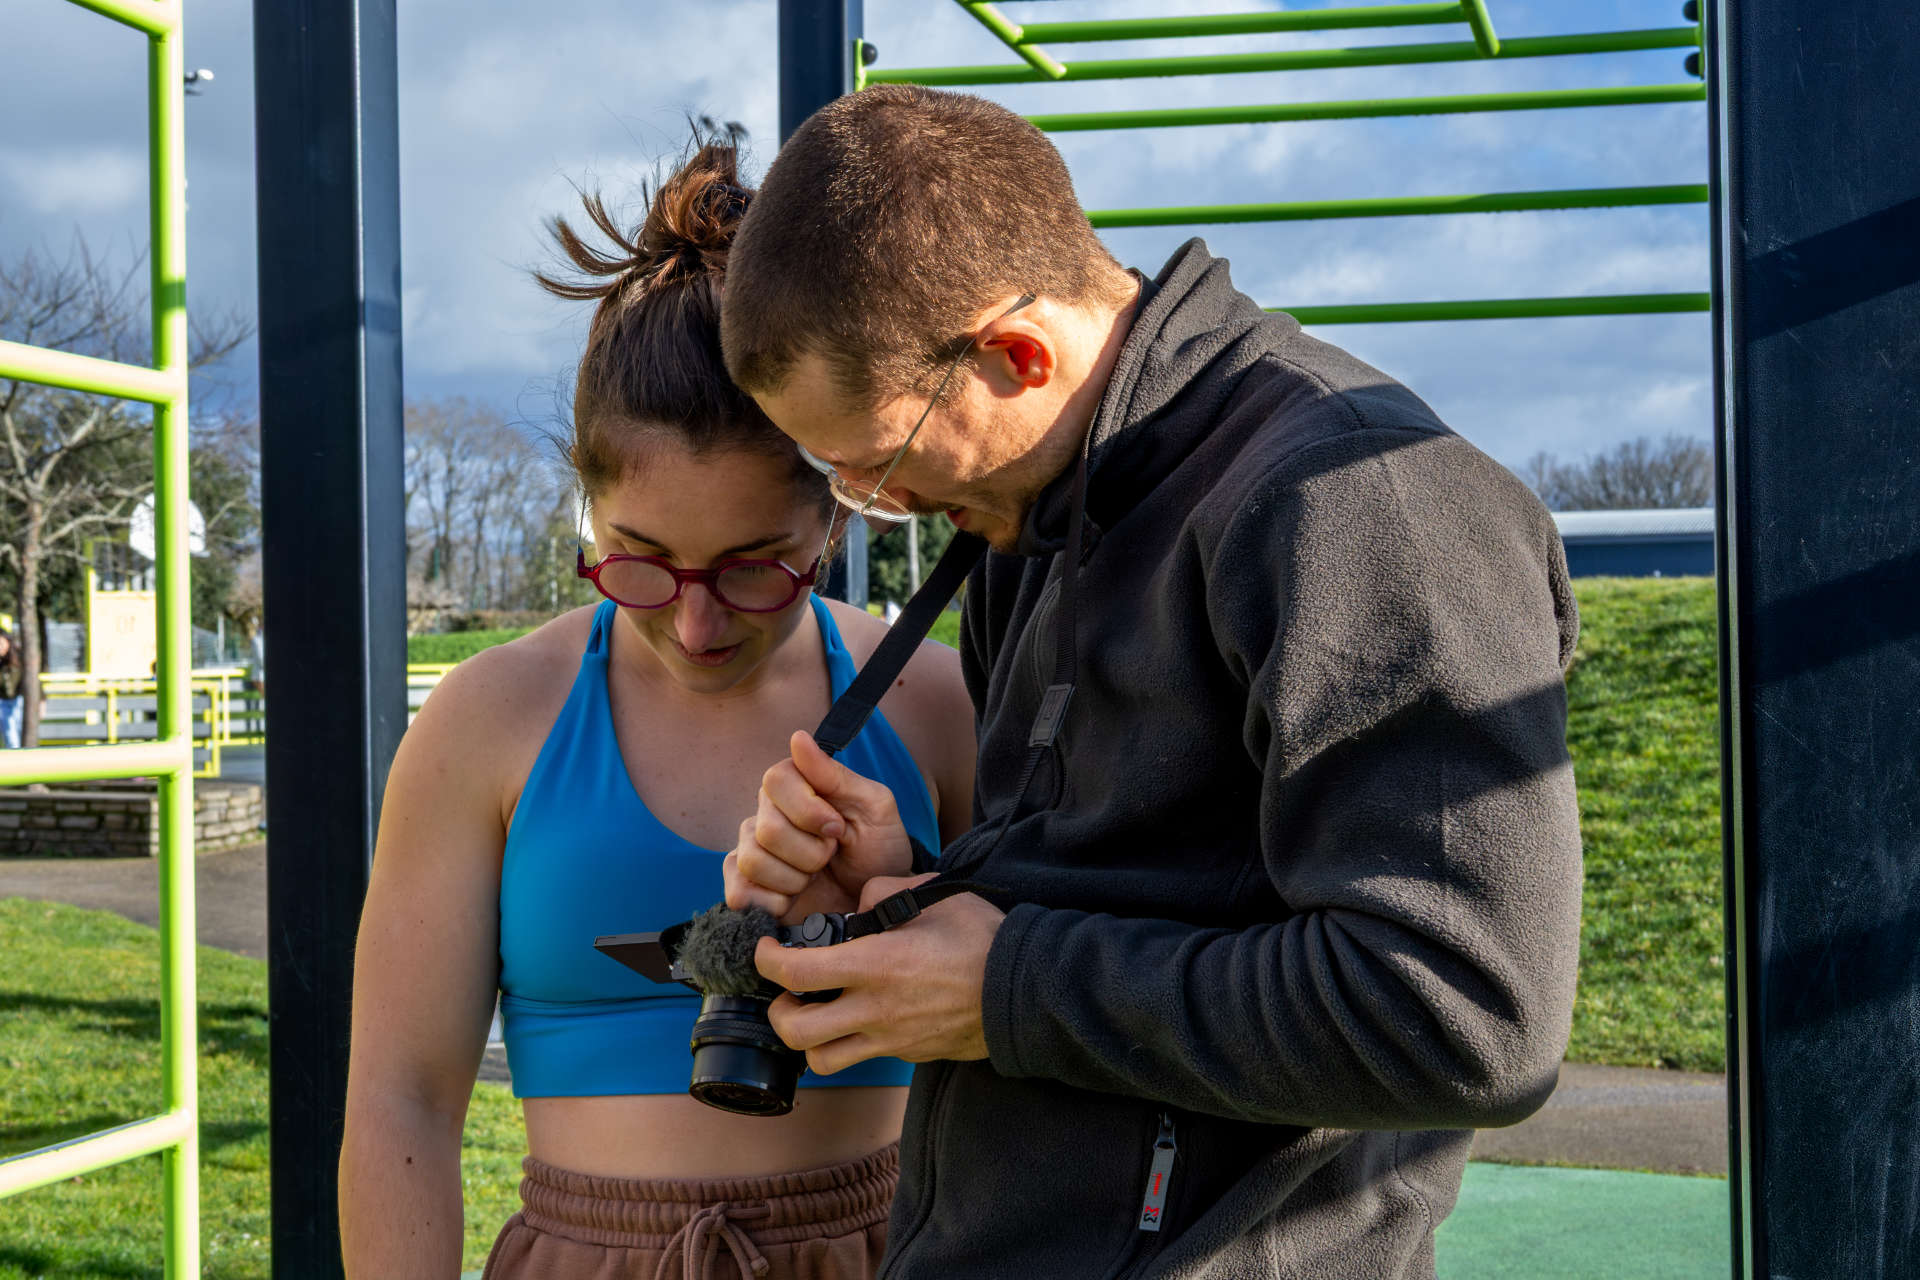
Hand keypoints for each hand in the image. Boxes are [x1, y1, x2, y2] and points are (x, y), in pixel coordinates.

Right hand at [724, 730, 913, 919]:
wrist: (880, 906)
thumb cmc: (879, 850)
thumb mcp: (874, 807)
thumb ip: (835, 775)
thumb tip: (798, 737)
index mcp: (795, 785)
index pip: (775, 779)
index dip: (808, 810)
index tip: (837, 827)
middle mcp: (766, 814)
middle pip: (767, 828)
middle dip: (812, 852)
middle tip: (831, 855)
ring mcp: (752, 852)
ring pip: (753, 860)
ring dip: (796, 879)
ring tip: (814, 877)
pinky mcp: (747, 891)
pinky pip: (740, 893)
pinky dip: (775, 902)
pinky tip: (794, 899)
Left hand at [755, 873, 1005, 1074]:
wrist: (1026, 991)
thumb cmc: (981, 939)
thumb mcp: (933, 895)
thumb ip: (883, 892)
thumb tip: (857, 905)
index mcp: (876, 966)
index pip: (795, 972)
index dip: (767, 960)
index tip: (767, 947)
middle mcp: (876, 1011)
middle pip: (796, 1031)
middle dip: (778, 1009)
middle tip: (787, 988)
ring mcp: (892, 1040)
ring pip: (823, 1060)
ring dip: (809, 1038)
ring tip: (816, 1011)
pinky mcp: (909, 1055)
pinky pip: (863, 1057)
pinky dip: (848, 1042)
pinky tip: (859, 1016)